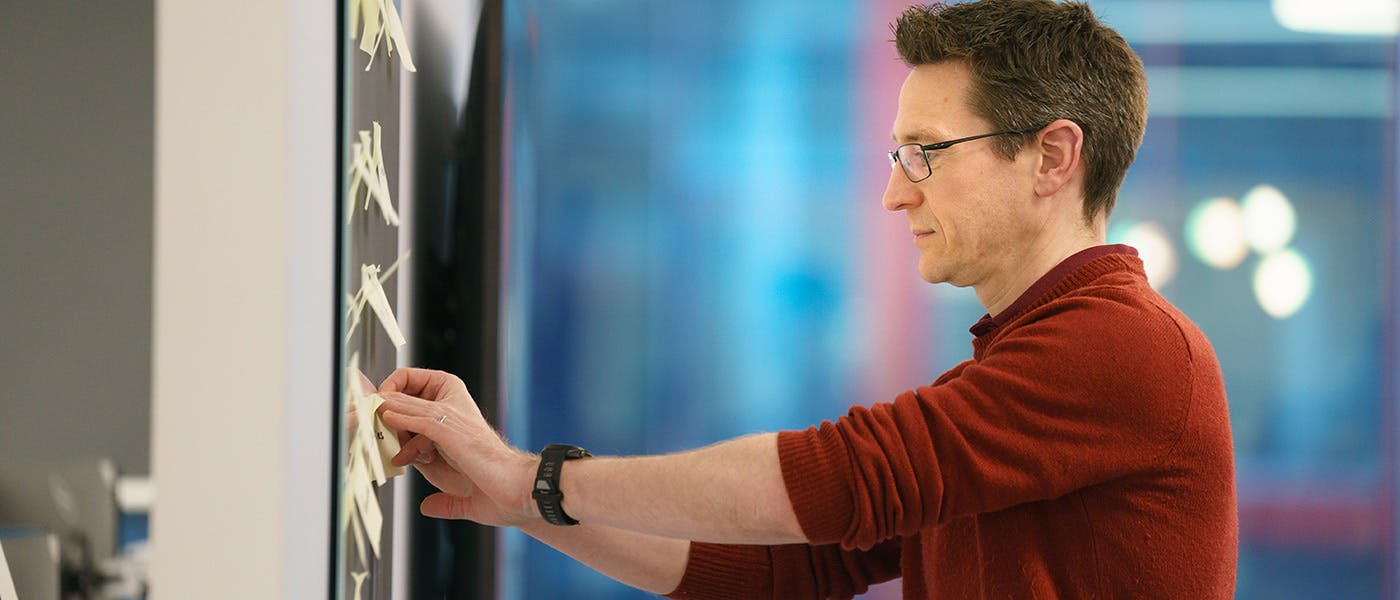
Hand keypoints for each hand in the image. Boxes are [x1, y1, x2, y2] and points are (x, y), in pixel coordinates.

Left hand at [377, 368, 538, 526]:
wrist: (523, 492)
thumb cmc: (505, 496)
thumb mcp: (467, 502)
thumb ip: (446, 503)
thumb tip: (427, 507)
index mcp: (461, 434)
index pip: (424, 411)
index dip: (402, 414)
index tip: (385, 424)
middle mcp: (459, 422)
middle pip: (415, 403)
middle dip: (388, 405)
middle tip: (364, 410)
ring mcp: (456, 425)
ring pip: (414, 408)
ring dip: (388, 408)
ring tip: (365, 408)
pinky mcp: (454, 434)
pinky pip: (421, 419)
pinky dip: (401, 416)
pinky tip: (385, 414)